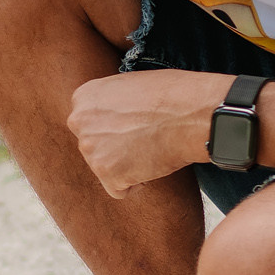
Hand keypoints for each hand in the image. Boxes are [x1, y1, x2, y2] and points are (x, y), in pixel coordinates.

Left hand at [67, 69, 221, 195]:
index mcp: (84, 97)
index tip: (136, 126)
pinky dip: (136, 184)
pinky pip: (118, 189)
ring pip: (105, 168)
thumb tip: (111, 116)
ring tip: (152, 148)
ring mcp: (91, 148)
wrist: (194, 114)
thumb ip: (111, 102)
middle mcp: (79, 121)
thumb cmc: (174, 95)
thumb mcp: (131, 84)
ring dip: (128, 165)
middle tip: (145, 139)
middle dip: (117, 149)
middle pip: (95, 146)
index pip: (90, 124)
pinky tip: (153, 164)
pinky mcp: (106, 173)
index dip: (116, 129)